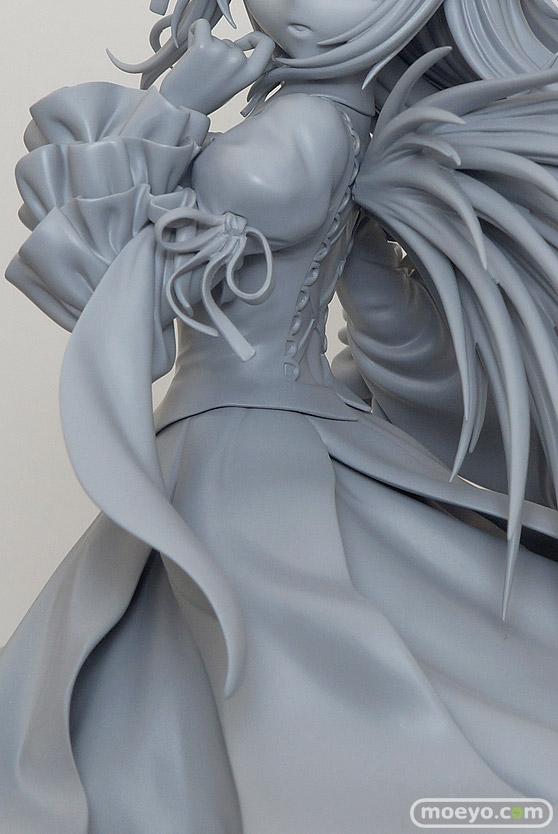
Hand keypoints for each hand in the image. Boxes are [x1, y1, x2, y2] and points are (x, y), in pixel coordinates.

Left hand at [160, 19, 274, 113]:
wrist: (180, 105)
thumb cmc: (205, 97)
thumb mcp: (233, 85)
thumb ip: (241, 67)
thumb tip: (242, 45)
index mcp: (250, 74)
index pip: (267, 45)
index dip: (256, 38)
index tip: (243, 43)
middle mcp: (238, 62)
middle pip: (232, 44)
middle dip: (219, 52)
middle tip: (207, 71)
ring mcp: (221, 52)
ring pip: (215, 37)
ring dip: (205, 46)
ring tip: (197, 67)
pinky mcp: (203, 45)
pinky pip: (201, 25)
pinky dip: (195, 32)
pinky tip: (190, 50)